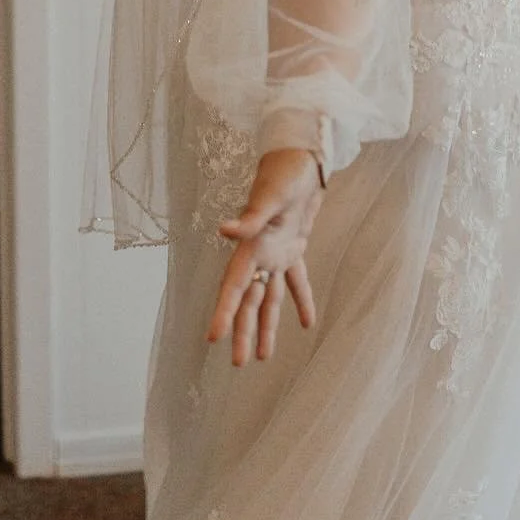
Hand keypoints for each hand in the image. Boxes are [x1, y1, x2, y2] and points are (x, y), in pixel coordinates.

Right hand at [207, 149, 321, 366]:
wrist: (301, 157)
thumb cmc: (283, 172)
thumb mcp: (269, 195)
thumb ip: (249, 219)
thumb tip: (223, 231)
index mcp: (251, 246)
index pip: (233, 286)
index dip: (224, 312)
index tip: (213, 338)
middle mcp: (259, 254)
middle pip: (249, 301)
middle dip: (243, 332)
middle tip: (238, 363)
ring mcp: (276, 253)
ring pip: (268, 298)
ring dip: (267, 326)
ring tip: (263, 357)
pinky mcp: (293, 247)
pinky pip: (296, 281)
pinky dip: (300, 301)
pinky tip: (306, 324)